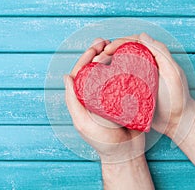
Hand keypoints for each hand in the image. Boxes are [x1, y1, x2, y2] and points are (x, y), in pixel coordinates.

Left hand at [64, 38, 144, 162]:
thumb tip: (66, 77)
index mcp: (84, 98)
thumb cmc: (102, 140)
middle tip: (106, 42)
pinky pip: (124, 79)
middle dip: (99, 53)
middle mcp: (97, 94)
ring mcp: (111, 95)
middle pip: (96, 69)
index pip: (82, 73)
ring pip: (109, 71)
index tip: (95, 48)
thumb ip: (73, 102)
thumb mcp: (82, 123)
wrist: (125, 152)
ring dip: (111, 57)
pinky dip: (125, 67)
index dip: (87, 58)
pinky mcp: (125, 97)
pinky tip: (128, 59)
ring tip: (115, 45)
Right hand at [103, 33, 194, 143]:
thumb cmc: (178, 98)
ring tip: (94, 70)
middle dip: (108, 54)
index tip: (107, 50)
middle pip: (123, 53)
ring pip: (119, 66)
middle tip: (95, 61)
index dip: (119, 43)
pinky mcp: (133, 90)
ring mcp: (138, 78)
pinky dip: (109, 79)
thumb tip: (142, 35)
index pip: (134, 43)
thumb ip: (161, 53)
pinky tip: (100, 83)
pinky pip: (119, 81)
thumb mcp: (173, 73)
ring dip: (106, 66)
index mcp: (153, 57)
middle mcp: (145, 65)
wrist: (177, 121)